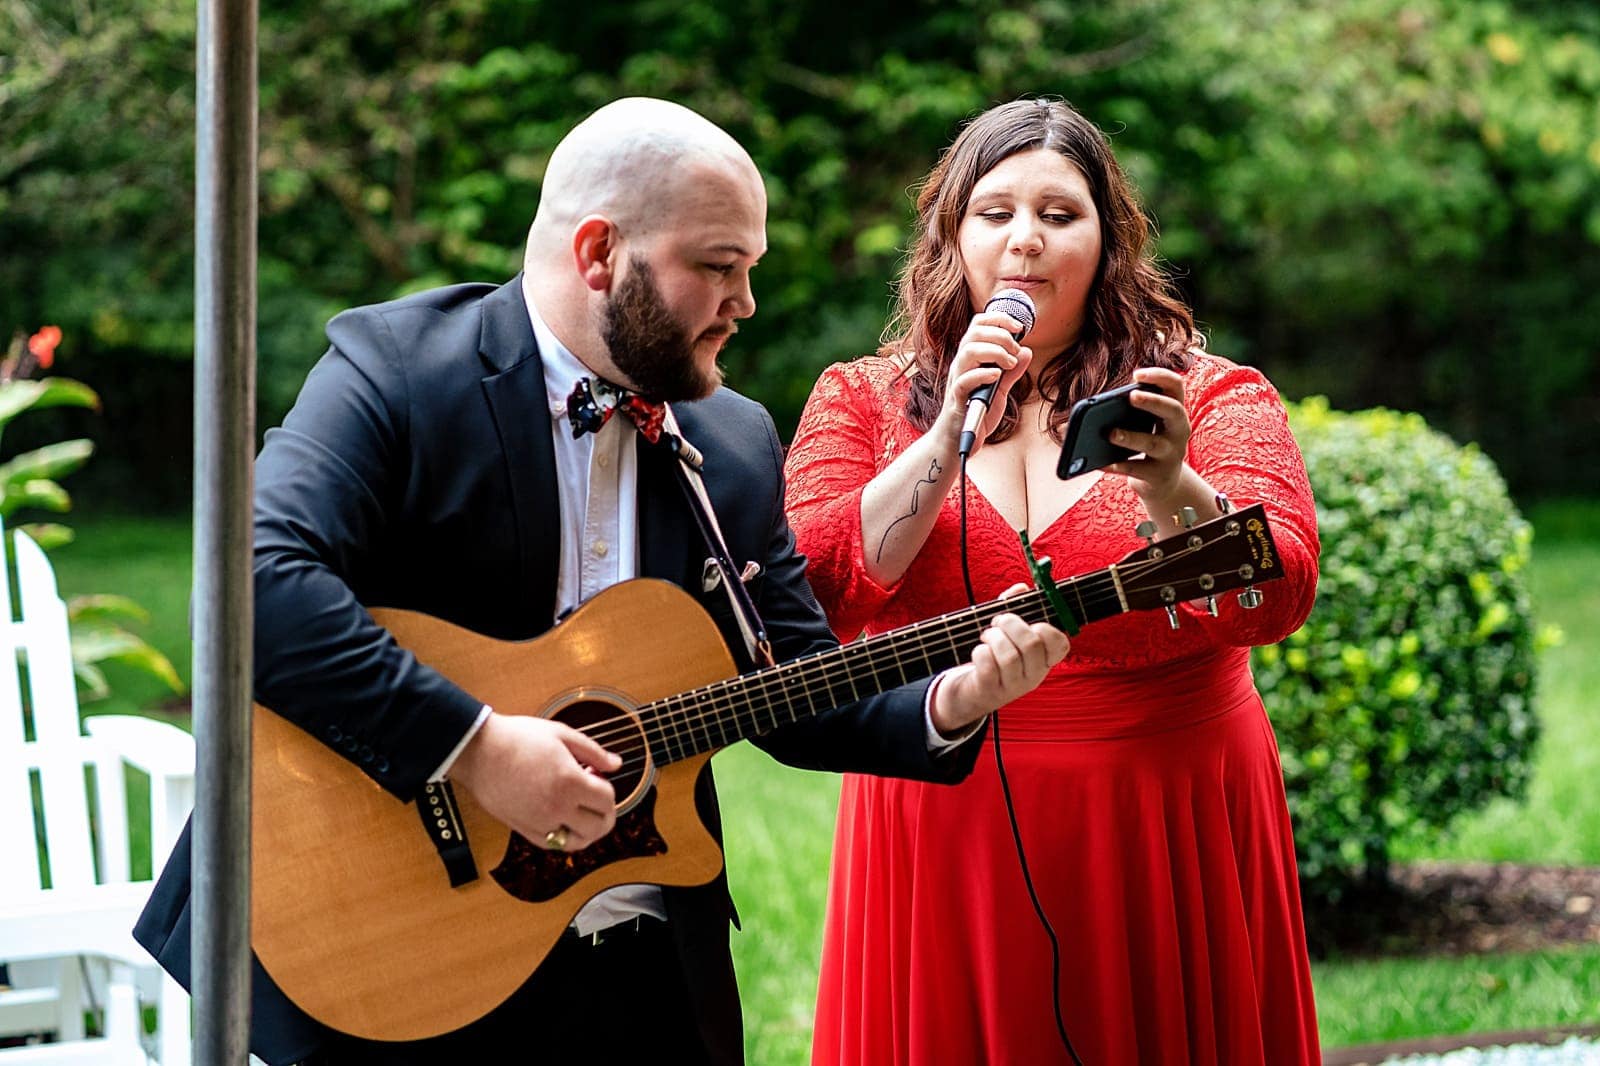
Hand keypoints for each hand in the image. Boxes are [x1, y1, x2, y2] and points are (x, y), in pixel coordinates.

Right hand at [448, 713, 621, 850]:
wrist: (479, 750)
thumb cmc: (517, 738)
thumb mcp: (562, 735)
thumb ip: (593, 752)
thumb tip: (615, 764)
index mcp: (570, 782)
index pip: (607, 800)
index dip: (608, 789)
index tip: (597, 777)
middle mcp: (557, 807)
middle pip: (598, 826)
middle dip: (605, 814)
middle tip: (597, 799)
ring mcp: (539, 822)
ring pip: (577, 842)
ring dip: (587, 831)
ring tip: (583, 813)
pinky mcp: (523, 829)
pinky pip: (552, 845)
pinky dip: (564, 838)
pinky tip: (563, 820)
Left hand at [929, 584, 1069, 734]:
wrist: (970, 692)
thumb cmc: (994, 657)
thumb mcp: (1007, 633)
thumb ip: (1015, 608)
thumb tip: (1021, 588)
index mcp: (1043, 660)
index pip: (1060, 644)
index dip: (1046, 628)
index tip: (1030, 622)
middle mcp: (1033, 675)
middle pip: (1032, 644)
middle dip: (1011, 624)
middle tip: (998, 622)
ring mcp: (1013, 686)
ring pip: (1010, 656)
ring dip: (993, 637)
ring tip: (987, 636)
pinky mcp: (990, 691)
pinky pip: (988, 666)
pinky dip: (981, 651)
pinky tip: (979, 651)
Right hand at [937, 310, 1032, 453]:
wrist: (958, 440)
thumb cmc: (976, 412)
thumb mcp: (1000, 389)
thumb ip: (1012, 371)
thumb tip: (1027, 351)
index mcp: (971, 358)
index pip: (979, 325)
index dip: (999, 319)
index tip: (1019, 327)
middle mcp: (961, 365)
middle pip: (975, 333)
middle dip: (1000, 335)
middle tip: (1015, 351)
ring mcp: (957, 380)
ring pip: (968, 351)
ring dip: (994, 352)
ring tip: (1009, 364)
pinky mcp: (957, 399)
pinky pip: (965, 380)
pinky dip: (982, 374)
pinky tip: (997, 376)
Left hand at [1104, 367, 1192, 501]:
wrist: (1162, 481)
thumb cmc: (1146, 443)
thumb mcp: (1142, 424)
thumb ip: (1121, 411)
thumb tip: (1076, 416)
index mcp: (1174, 410)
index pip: (1175, 385)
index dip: (1159, 376)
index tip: (1136, 374)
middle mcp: (1179, 429)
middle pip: (1173, 410)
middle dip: (1153, 401)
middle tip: (1131, 396)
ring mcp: (1171, 453)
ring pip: (1153, 443)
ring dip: (1130, 437)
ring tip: (1110, 433)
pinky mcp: (1159, 475)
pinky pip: (1136, 469)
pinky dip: (1116, 466)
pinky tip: (1098, 463)